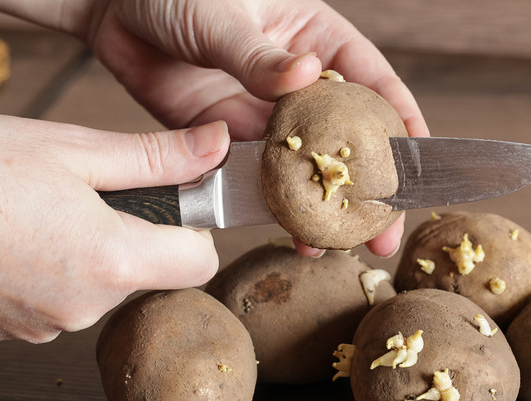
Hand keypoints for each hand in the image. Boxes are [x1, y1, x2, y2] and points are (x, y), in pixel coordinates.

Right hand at [0, 116, 229, 341]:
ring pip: (99, 285)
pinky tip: (16, 238)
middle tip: (88, 195)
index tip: (170, 203)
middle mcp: (84, 305)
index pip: (200, 262)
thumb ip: (155, 156)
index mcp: (113, 260)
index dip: (192, 230)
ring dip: (87, 251)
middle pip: (148, 272)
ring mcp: (44, 324)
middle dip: (134, 235)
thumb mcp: (71, 150)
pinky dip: (50, 270)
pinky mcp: (11, 329)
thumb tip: (216, 145)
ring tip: (40, 213)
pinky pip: (56, 298)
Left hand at [80, 0, 425, 256]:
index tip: (419, 163)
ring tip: (340, 246)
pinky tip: (291, 232)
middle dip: (368, 185)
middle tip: (384, 229)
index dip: (401, 122)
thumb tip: (304, 74)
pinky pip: (258, 177)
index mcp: (315, 38)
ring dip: (323, 206)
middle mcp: (297, 82)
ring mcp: (264, 114)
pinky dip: (275, 206)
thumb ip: (260, 53)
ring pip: (306, 166)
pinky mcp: (228, 138)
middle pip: (347, 138)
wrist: (110, 7)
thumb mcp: (223, 14)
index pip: (373, 82)